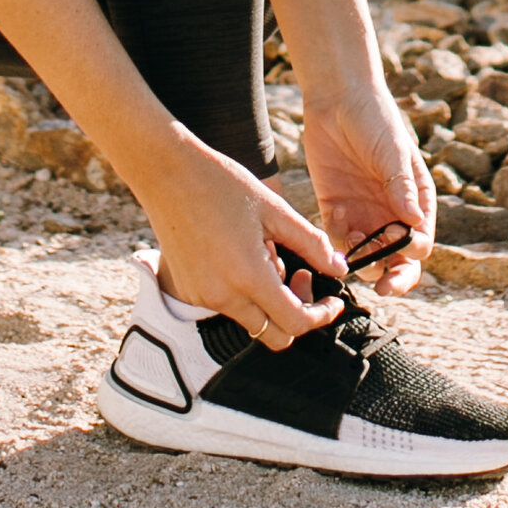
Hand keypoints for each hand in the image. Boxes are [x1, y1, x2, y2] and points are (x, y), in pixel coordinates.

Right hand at [138, 130, 344, 348]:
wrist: (168, 172)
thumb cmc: (223, 183)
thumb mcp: (274, 208)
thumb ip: (311, 243)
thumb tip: (339, 269)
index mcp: (249, 276)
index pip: (296, 323)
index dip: (321, 316)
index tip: (333, 302)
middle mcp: (223, 296)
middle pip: (274, 335)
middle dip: (298, 314)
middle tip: (303, 275)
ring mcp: (202, 297)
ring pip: (251, 321)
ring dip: (270, 302)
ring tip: (268, 253)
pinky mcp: (188, 292)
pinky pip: (227, 307)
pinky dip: (244, 293)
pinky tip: (243, 255)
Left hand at [302, 85, 435, 295]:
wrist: (336, 97)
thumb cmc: (375, 118)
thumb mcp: (391, 149)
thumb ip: (401, 186)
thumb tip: (415, 223)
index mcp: (415, 200)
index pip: (420, 242)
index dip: (412, 254)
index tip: (399, 247)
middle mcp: (391, 213)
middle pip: (397, 260)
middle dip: (393, 277)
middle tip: (383, 288)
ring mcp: (363, 214)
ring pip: (366, 257)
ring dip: (362, 261)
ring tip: (353, 244)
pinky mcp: (335, 210)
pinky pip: (337, 240)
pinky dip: (336, 242)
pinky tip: (334, 220)